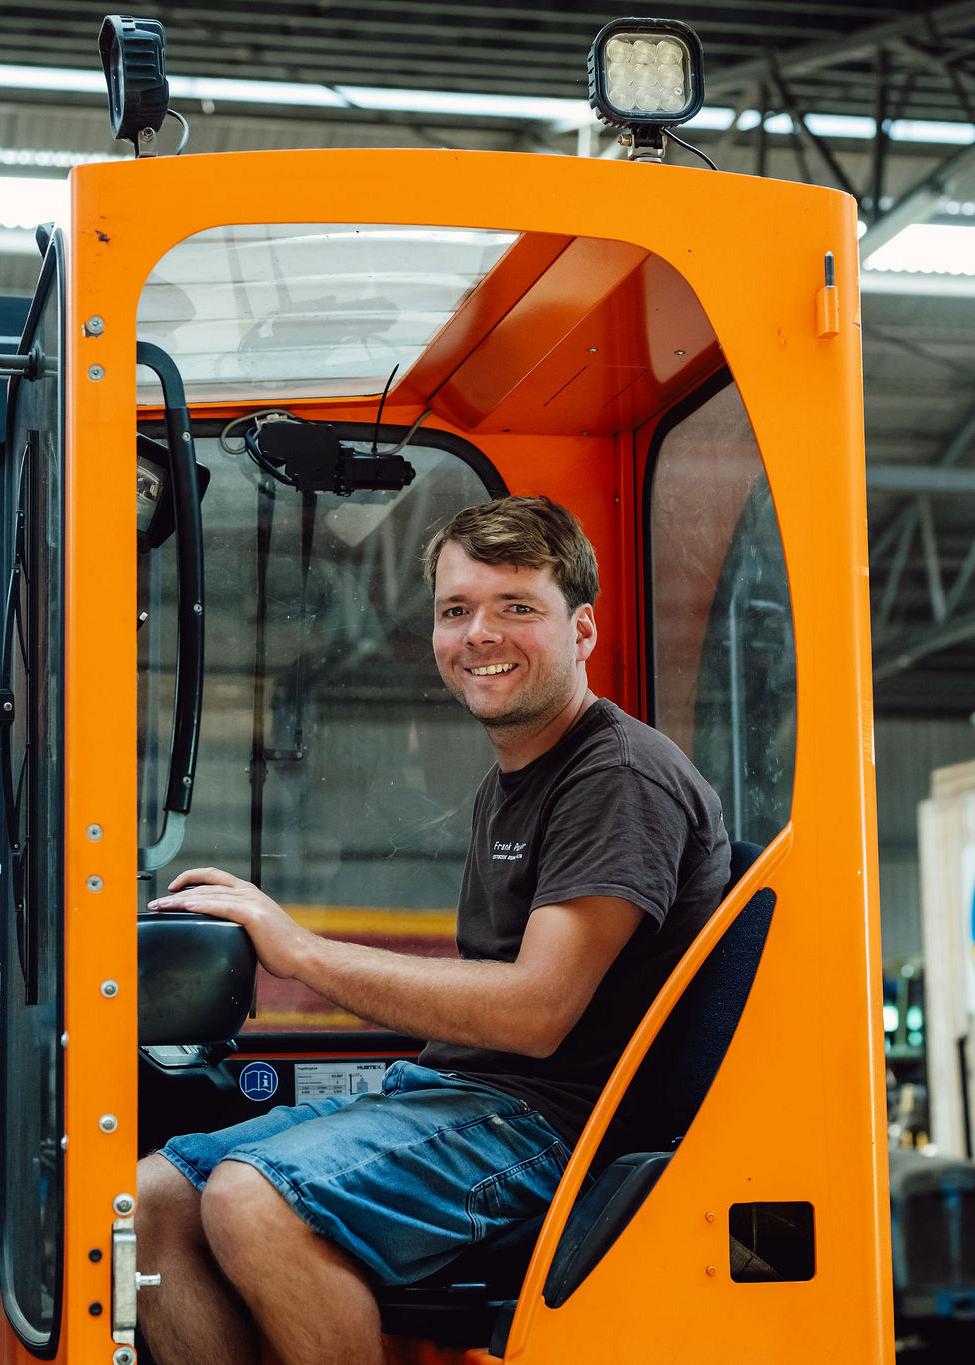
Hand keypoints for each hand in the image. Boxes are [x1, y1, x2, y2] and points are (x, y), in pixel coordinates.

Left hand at [147, 867, 313, 979]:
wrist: (302, 954)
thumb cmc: (281, 946)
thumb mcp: (256, 927)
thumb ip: (238, 922)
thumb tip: (219, 931)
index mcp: (248, 892)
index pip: (213, 876)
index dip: (190, 877)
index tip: (172, 888)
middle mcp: (247, 892)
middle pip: (205, 886)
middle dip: (177, 893)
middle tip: (157, 903)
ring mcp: (250, 902)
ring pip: (208, 895)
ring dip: (181, 900)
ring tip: (162, 906)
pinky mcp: (252, 915)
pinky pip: (221, 907)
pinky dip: (202, 905)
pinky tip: (186, 907)